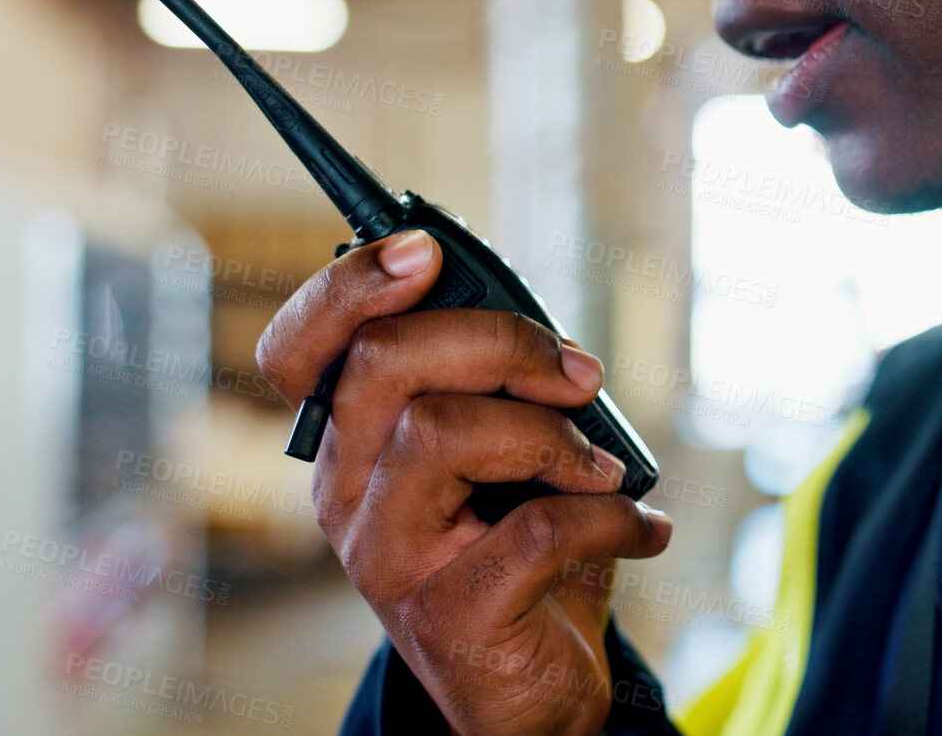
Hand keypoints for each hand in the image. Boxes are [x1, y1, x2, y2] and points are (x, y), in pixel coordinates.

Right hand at [256, 230, 673, 734]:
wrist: (533, 691)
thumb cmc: (521, 553)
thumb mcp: (505, 457)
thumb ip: (502, 388)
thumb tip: (547, 338)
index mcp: (351, 443)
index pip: (299, 350)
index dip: (346, 287)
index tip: (424, 250)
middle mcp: (346, 495)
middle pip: (382, 363)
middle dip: (497, 339)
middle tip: (577, 373)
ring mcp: (387, 558)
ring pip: (441, 431)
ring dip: (551, 431)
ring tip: (602, 467)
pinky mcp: (446, 616)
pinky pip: (533, 527)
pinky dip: (611, 516)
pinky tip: (641, 528)